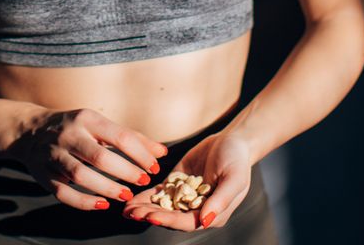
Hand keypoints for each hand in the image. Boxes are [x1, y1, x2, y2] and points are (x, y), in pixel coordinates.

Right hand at [7, 108, 168, 211]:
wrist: (31, 131)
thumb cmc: (76, 128)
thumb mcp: (100, 125)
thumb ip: (131, 138)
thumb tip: (162, 153)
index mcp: (86, 119)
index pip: (119, 136)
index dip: (140, 154)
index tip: (154, 168)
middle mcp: (68, 135)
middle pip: (100, 157)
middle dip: (126, 172)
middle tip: (142, 182)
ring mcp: (53, 155)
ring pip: (81, 176)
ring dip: (107, 188)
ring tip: (125, 195)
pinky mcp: (42, 174)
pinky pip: (63, 193)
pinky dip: (84, 202)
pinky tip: (102, 204)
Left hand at [122, 130, 253, 229]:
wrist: (232, 141)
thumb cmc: (237, 161)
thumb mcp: (234, 179)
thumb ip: (220, 201)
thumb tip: (206, 221)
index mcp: (212, 214)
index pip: (187, 222)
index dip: (169, 220)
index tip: (151, 216)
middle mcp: (196, 209)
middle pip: (170, 217)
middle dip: (151, 215)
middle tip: (132, 213)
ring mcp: (184, 197)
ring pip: (162, 207)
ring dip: (145, 209)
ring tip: (126, 209)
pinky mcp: (176, 184)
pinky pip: (159, 193)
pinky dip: (146, 197)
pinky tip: (131, 199)